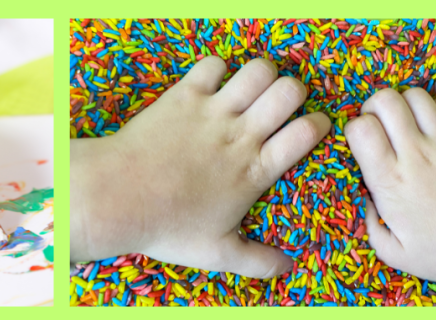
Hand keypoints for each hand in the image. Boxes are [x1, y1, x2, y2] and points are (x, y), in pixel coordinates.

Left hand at [70, 56, 330, 278]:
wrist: (117, 198)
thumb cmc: (168, 226)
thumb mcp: (217, 253)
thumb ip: (257, 261)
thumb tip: (288, 269)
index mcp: (254, 170)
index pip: (305, 134)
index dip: (319, 124)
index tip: (317, 124)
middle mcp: (240, 135)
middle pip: (290, 91)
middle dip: (296, 91)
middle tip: (283, 104)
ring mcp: (212, 111)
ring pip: (258, 71)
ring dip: (263, 75)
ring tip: (255, 89)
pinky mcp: (184, 96)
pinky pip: (213, 65)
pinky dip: (218, 69)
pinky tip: (213, 84)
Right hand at [344, 88, 435, 283]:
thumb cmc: (435, 250)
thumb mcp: (389, 250)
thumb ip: (367, 223)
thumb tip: (361, 196)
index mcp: (389, 179)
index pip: (361, 128)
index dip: (353, 128)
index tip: (356, 141)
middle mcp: (414, 155)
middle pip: (385, 100)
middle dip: (373, 107)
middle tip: (375, 124)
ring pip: (414, 95)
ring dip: (402, 104)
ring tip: (401, 122)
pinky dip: (435, 105)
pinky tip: (428, 124)